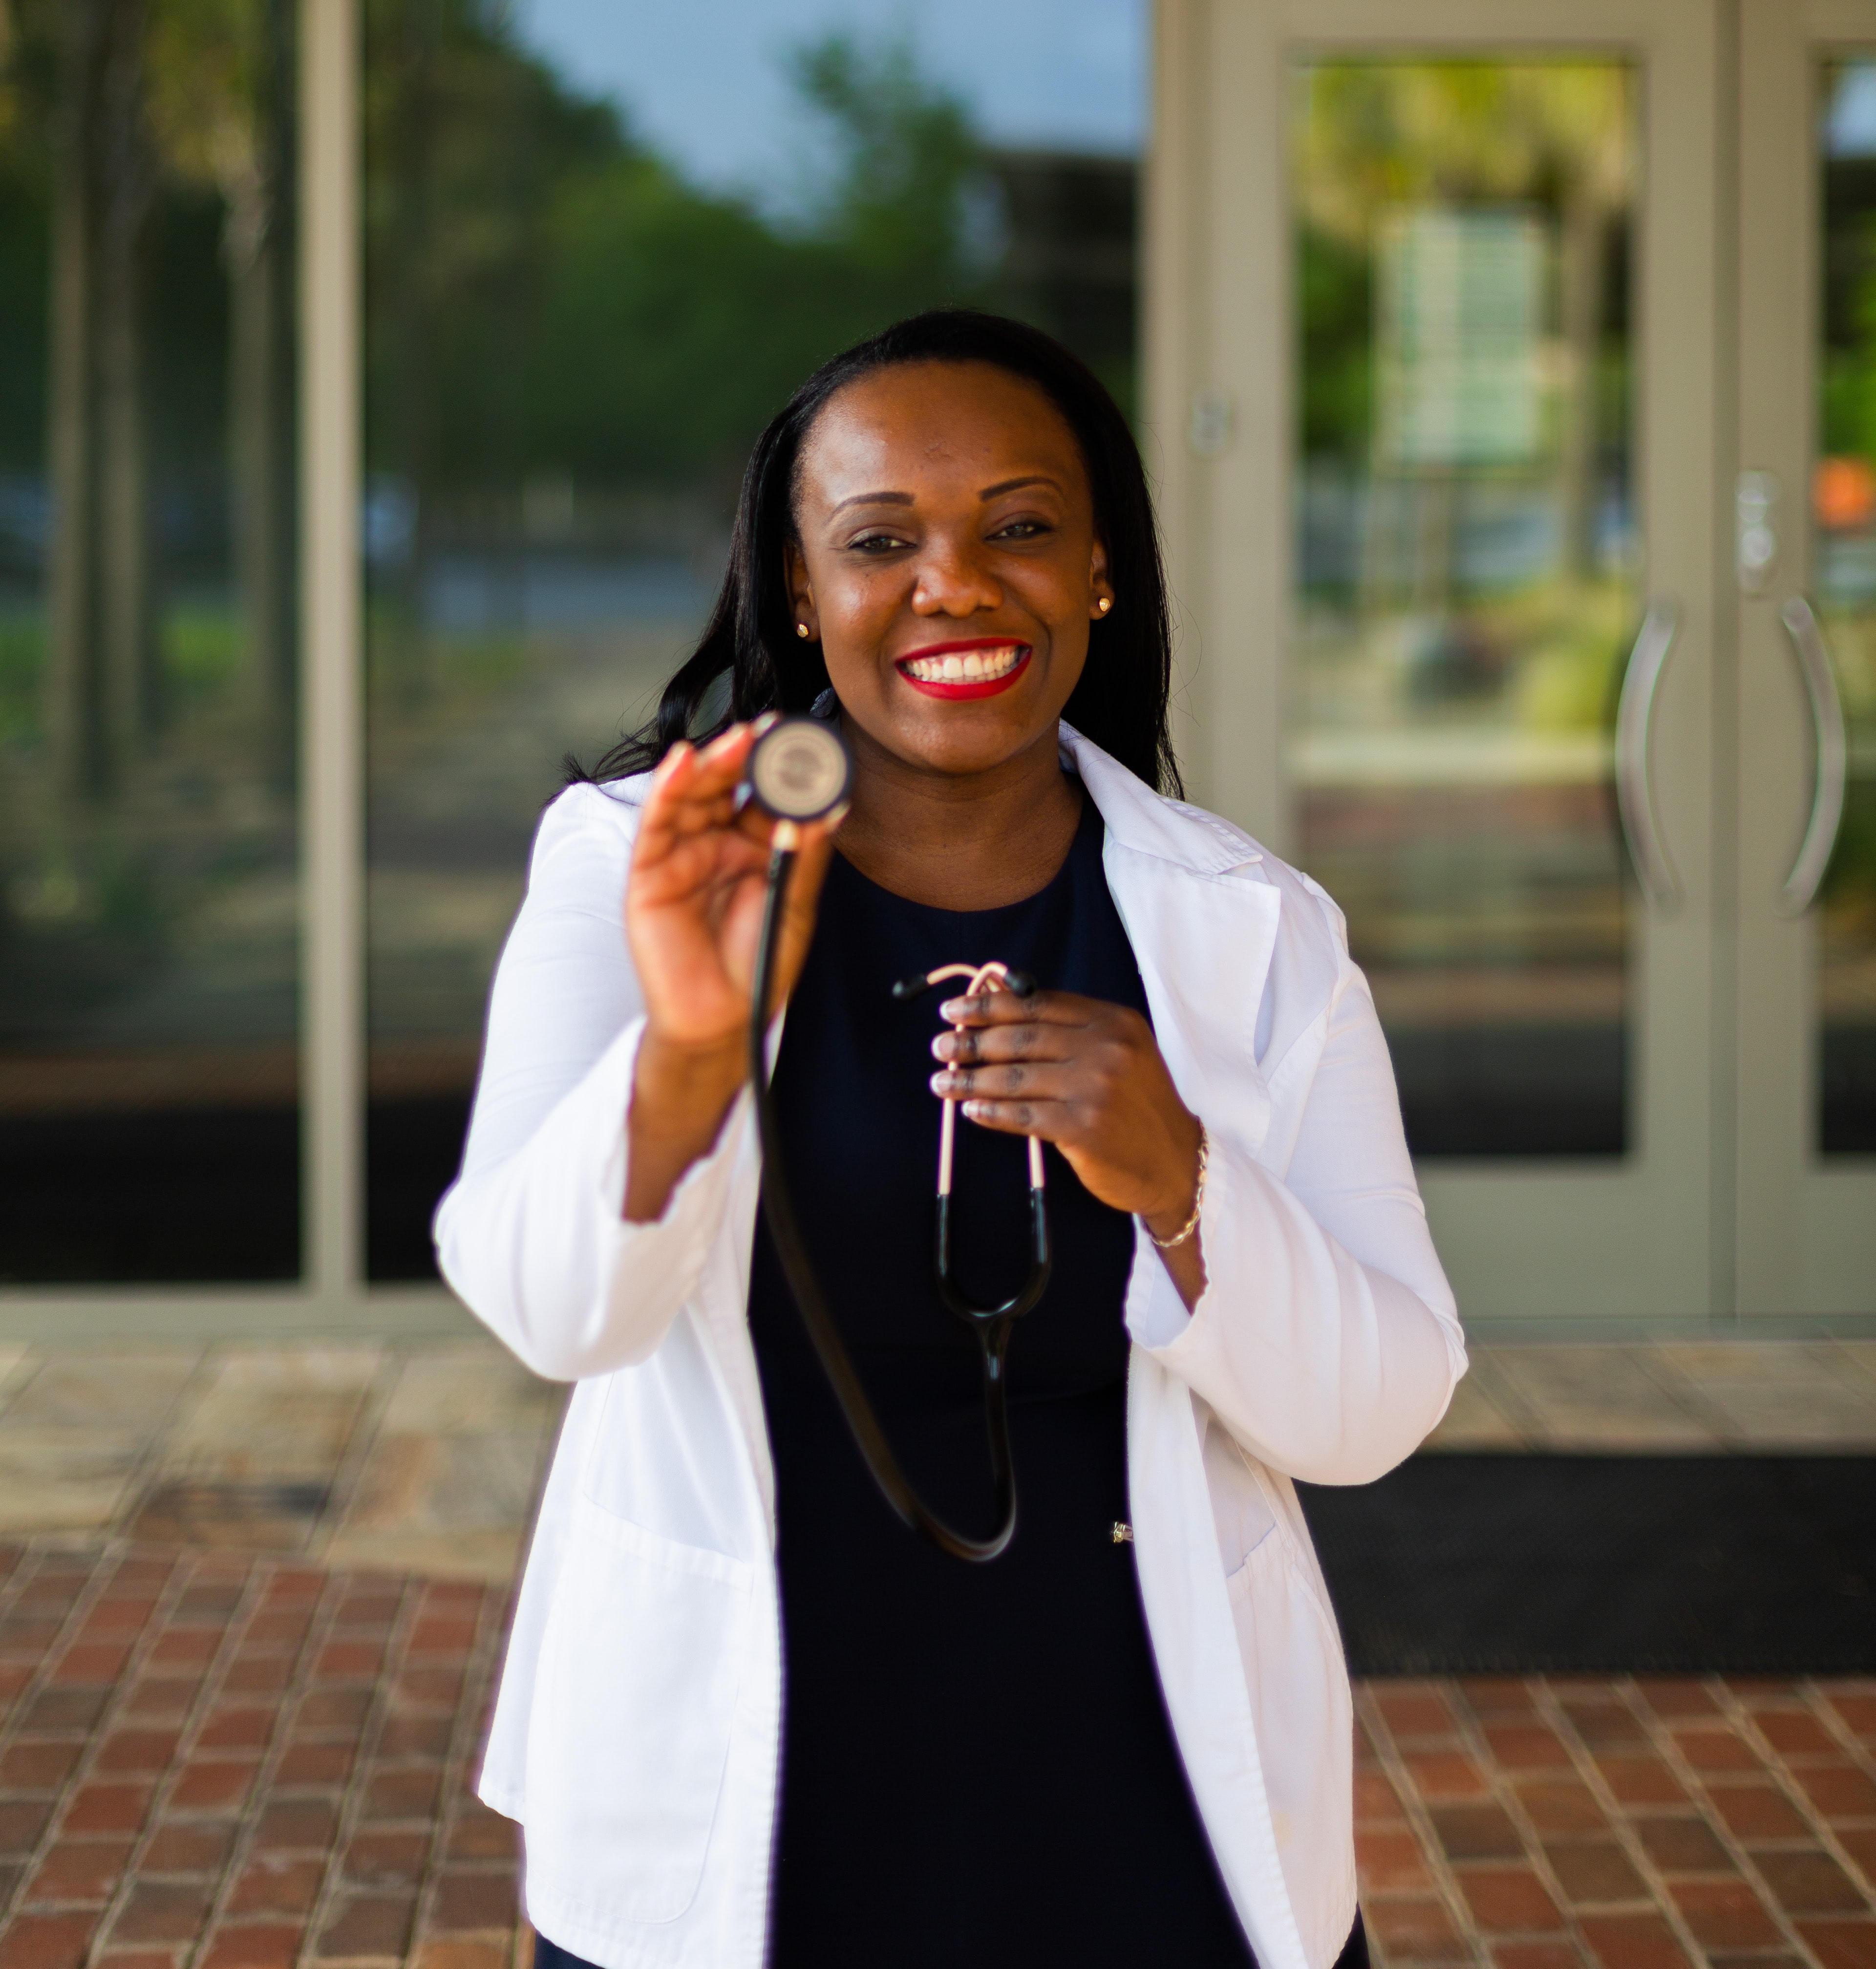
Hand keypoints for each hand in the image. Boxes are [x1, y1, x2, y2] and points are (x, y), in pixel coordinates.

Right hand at [623, 720, 843, 1220]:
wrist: (723, 1019)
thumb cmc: (759, 964)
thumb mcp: (795, 904)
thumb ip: (806, 854)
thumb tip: (833, 804)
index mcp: (755, 844)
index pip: (766, 792)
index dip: (782, 765)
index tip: (806, 737)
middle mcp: (716, 841)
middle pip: (728, 784)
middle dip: (747, 754)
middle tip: (772, 730)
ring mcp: (680, 853)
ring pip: (691, 794)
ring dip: (711, 763)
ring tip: (736, 741)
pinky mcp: (648, 873)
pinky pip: (655, 824)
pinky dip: (665, 789)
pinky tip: (681, 763)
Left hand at [929, 991, 1206, 1302]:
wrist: (1176, 1163)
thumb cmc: (1139, 1106)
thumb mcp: (1120, 1052)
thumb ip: (1069, 1027)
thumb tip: (1001, 998)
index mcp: (1113, 1021)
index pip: (1038, 1004)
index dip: (990, 1005)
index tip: (955, 1009)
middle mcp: (1107, 1049)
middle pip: (1021, 1037)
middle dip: (972, 1041)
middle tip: (940, 1046)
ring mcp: (1096, 1088)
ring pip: (1016, 1077)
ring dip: (970, 1079)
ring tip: (941, 1081)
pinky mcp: (1084, 1127)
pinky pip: (1023, 1115)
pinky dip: (991, 1112)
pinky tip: (970, 1109)